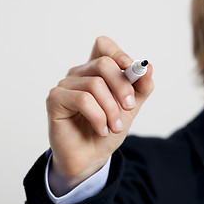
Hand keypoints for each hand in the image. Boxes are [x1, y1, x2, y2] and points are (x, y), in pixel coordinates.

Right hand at [46, 36, 153, 194]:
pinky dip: (98, 117)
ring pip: (95, 84)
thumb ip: (140, 88)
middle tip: (129, 107)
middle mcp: (80, 74)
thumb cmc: (108, 130)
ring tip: (114, 127)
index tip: (132, 69)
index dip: (118, 54)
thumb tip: (148, 68)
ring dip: (111, 110)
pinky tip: (101, 130)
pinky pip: (83, 99)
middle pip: (103, 64)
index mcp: (97, 72)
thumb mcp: (130, 108)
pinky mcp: (55, 99)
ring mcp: (66, 85)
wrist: (93, 157)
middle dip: (122, 88)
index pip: (103, 46)